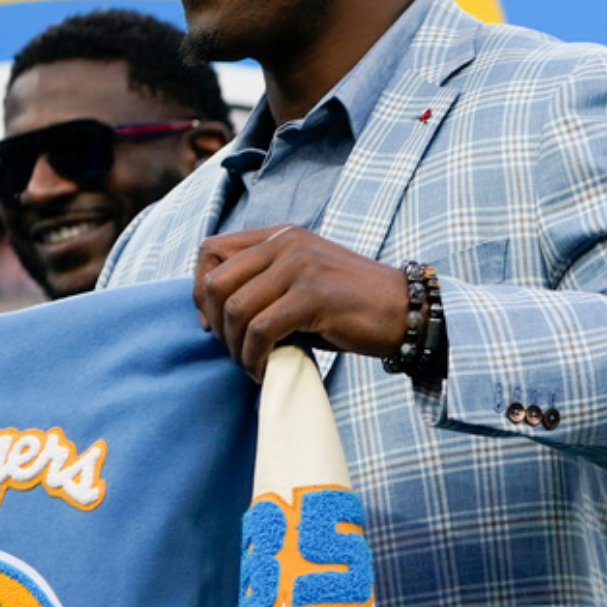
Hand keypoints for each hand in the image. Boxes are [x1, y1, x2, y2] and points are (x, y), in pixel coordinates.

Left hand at [192, 225, 408, 380]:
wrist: (405, 312)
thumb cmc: (350, 307)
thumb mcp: (302, 281)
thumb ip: (264, 282)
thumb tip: (213, 313)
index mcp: (280, 235)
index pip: (211, 250)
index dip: (201, 291)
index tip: (213, 323)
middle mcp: (286, 243)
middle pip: (216, 282)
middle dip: (216, 325)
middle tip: (234, 351)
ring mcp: (300, 266)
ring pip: (236, 309)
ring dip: (236, 347)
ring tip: (251, 364)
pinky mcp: (312, 296)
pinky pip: (261, 330)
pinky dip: (254, 358)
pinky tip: (264, 370)